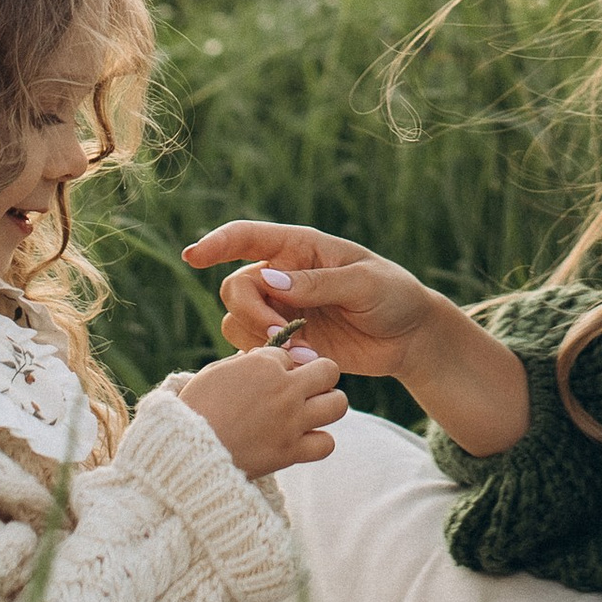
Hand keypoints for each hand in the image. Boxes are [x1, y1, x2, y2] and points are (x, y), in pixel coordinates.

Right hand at [175, 342, 346, 476]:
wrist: (185, 452)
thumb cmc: (193, 408)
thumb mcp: (215, 374)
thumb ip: (242, 364)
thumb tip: (256, 359)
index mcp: (263, 365)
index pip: (290, 354)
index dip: (280, 365)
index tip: (268, 377)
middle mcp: (284, 389)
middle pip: (328, 370)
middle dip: (319, 375)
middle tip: (305, 388)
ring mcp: (292, 421)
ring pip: (338, 404)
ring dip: (328, 405)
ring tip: (312, 411)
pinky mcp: (290, 452)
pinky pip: (326, 444)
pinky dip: (318, 441)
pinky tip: (303, 439)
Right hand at [182, 220, 448, 383]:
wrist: (408, 337)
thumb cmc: (393, 296)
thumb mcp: (364, 283)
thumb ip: (318, 282)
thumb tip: (271, 279)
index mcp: (300, 248)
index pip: (247, 237)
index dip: (217, 243)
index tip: (193, 256)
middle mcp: (283, 276)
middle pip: (236, 287)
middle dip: (252, 312)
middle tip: (283, 334)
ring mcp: (282, 310)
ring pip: (237, 320)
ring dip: (259, 338)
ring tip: (300, 351)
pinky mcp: (287, 341)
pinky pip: (253, 348)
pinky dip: (267, 359)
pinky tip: (300, 363)